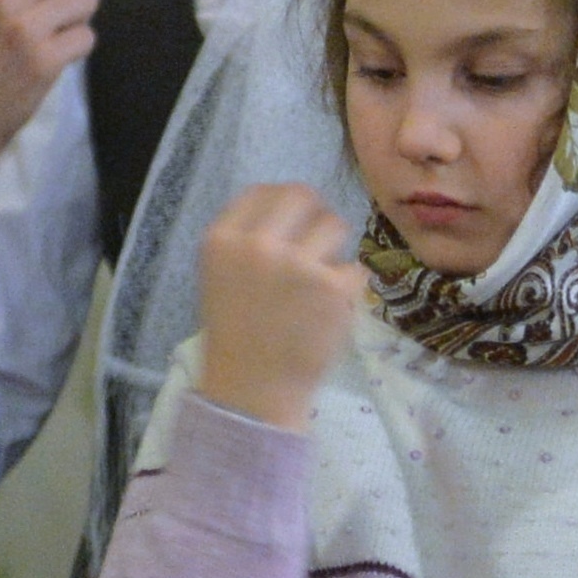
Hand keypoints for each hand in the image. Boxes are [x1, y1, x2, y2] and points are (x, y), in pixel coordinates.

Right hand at [196, 187, 367, 427]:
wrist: (253, 386)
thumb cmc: (239, 332)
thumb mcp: (223, 275)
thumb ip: (249, 239)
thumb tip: (291, 205)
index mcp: (222, 239)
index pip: (263, 191)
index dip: (284, 203)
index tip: (293, 221)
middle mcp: (257, 244)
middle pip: (302, 195)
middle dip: (315, 215)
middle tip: (317, 242)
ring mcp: (297, 263)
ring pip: (336, 225)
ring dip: (335, 249)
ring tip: (319, 280)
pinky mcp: (332, 285)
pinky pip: (355, 266)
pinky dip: (349, 285)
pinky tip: (329, 308)